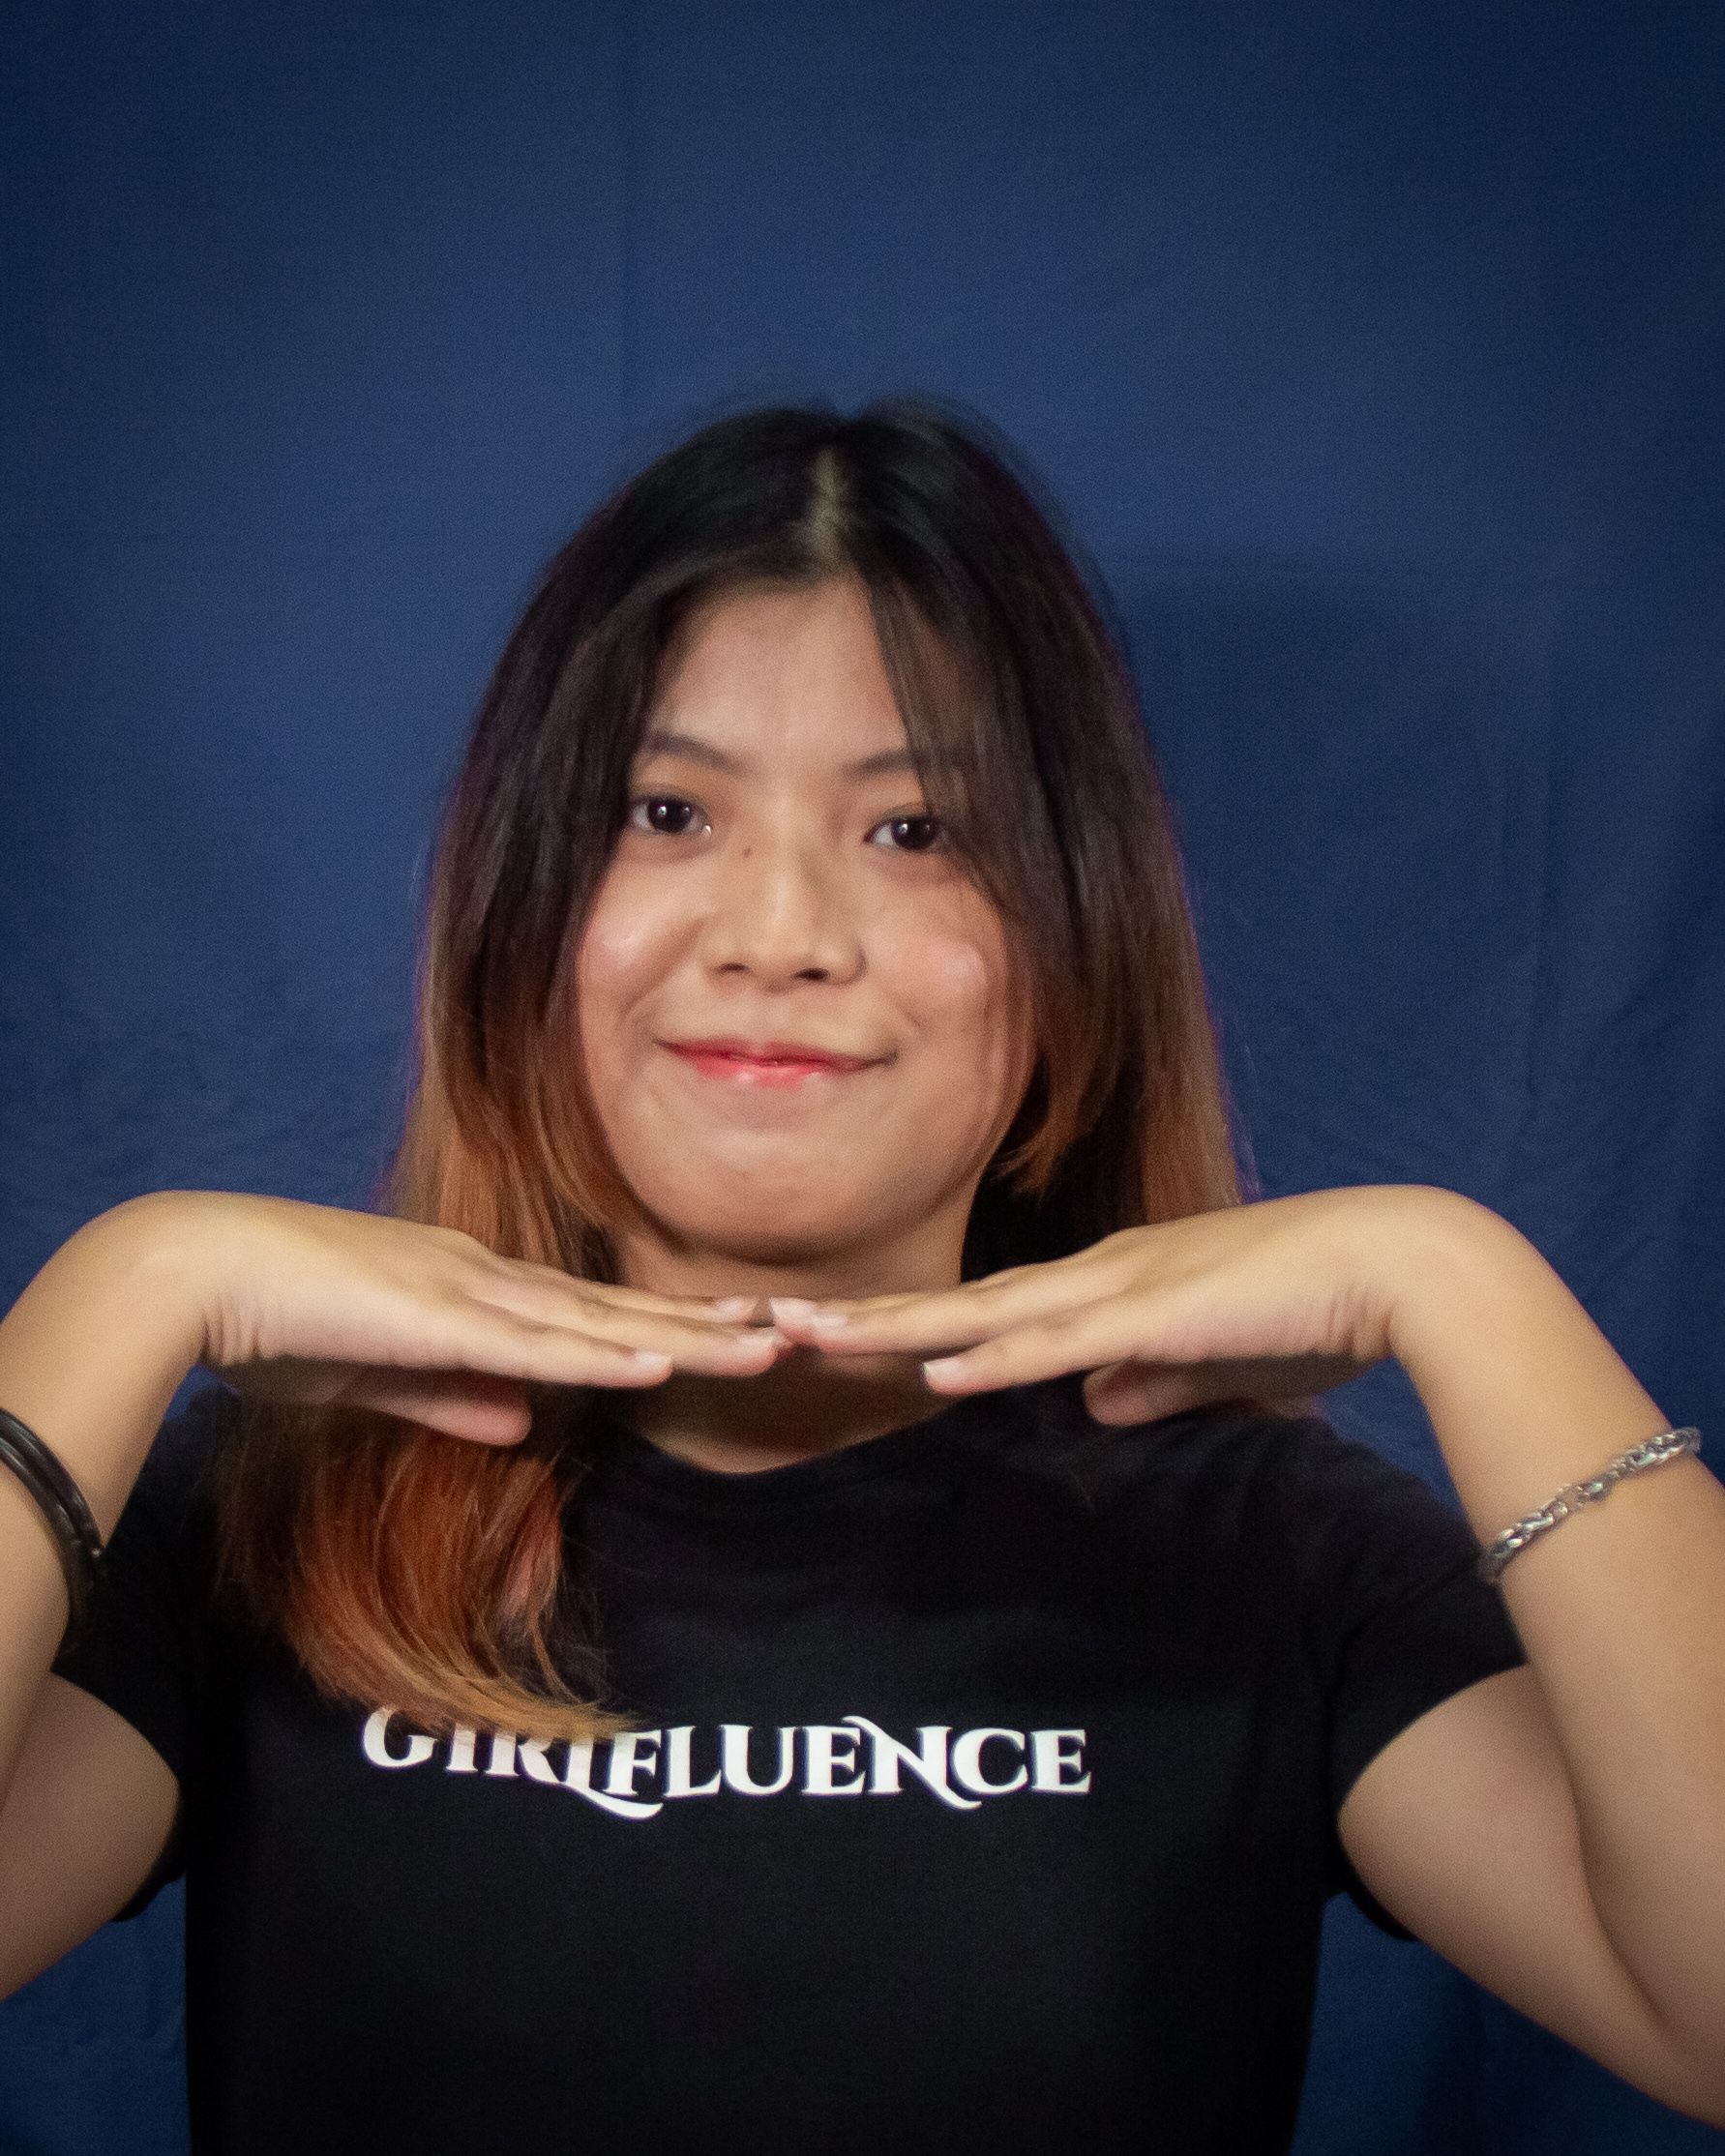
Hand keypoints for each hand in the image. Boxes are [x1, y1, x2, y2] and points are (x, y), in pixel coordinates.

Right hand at [155, 1191, 782, 1445]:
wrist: (195, 1271)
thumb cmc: (273, 1318)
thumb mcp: (377, 1373)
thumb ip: (452, 1396)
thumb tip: (522, 1426)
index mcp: (473, 1292)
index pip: (590, 1317)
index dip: (666, 1326)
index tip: (733, 1333)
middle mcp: (487, 1282)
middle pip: (618, 1312)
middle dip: (705, 1326)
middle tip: (790, 1328)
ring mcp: (468, 1294)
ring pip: (600, 1324)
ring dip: (684, 1336)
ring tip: (764, 1342)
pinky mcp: (437, 1318)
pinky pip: (535, 1344)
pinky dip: (601, 1353)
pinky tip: (660, 1360)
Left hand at [763, 1186, 1448, 1424]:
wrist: (1399, 1269)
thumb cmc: (1315, 1310)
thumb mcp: (1212, 1359)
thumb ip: (1149, 1380)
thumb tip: (1093, 1406)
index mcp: (1107, 1287)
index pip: (984, 1309)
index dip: (902, 1323)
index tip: (831, 1337)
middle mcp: (1095, 1277)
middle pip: (954, 1301)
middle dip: (860, 1315)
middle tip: (765, 1322)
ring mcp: (1119, 1290)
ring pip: (979, 1312)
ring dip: (889, 1325)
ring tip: (804, 1333)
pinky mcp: (1156, 1315)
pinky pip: (1055, 1341)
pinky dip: (990, 1354)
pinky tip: (929, 1366)